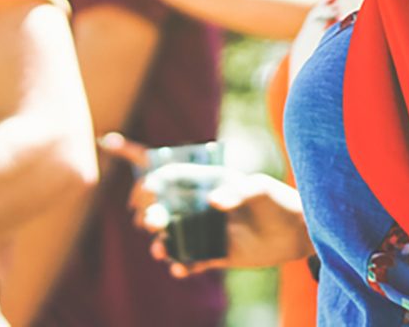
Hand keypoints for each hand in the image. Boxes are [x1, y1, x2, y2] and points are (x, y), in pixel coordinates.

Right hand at [100, 134, 313, 276]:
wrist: (297, 233)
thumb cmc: (279, 201)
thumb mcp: (260, 190)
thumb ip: (238, 193)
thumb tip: (214, 203)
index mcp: (205, 179)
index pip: (167, 166)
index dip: (136, 152)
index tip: (110, 142)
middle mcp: (200, 202)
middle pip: (162, 202)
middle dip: (146, 208)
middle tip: (146, 218)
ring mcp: (206, 228)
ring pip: (171, 233)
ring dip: (160, 240)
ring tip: (160, 247)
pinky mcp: (215, 252)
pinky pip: (190, 258)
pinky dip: (181, 263)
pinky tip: (179, 266)